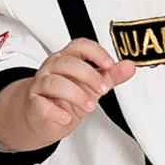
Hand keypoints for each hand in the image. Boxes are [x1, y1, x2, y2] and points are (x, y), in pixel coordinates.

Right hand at [6, 39, 133, 149]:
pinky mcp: (34, 104)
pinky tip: (66, 118)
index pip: (79, 46)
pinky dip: (55, 112)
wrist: (42, 117)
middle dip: (89, 76)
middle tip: (103, 89)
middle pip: (68, 63)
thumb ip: (110, 75)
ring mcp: (40, 85)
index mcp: (67, 58)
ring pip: (55, 83)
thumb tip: (130, 66)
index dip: (95, 52)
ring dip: (76, 94)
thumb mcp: (92, 86)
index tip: (109, 64)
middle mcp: (52, 68)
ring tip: (90, 106)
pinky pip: (41, 105)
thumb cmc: (66, 97)